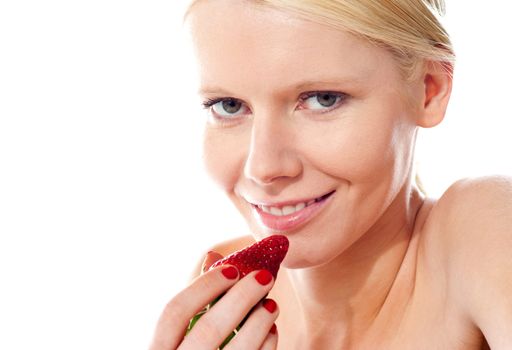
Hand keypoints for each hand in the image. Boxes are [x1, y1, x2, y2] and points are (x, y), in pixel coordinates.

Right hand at [149, 251, 278, 349]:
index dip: (204, 286)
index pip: (174, 312)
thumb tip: (213, 256)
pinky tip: (270, 330)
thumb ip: (194, 301)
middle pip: (209, 329)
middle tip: (265, 277)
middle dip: (241, 299)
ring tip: (270, 305)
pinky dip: (265, 345)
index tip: (233, 268)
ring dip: (259, 322)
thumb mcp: (180, 334)